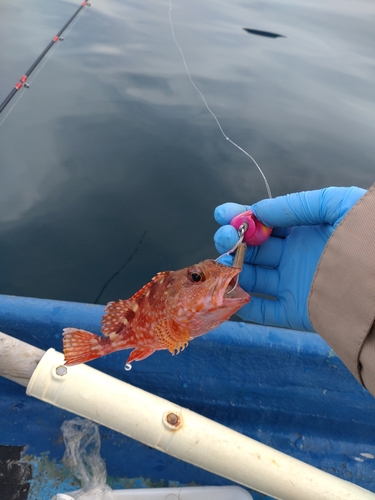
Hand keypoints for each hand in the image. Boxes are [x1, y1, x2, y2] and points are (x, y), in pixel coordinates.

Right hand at [214, 187, 365, 330]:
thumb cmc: (364, 234)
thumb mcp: (335, 204)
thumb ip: (296, 204)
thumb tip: (258, 210)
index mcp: (304, 231)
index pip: (265, 223)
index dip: (242, 217)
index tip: (222, 213)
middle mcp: (294, 257)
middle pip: (254, 249)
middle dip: (232, 240)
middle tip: (223, 236)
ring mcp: (293, 284)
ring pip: (252, 277)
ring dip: (232, 269)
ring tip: (220, 260)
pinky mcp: (294, 311)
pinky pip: (263, 310)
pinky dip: (242, 304)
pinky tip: (228, 291)